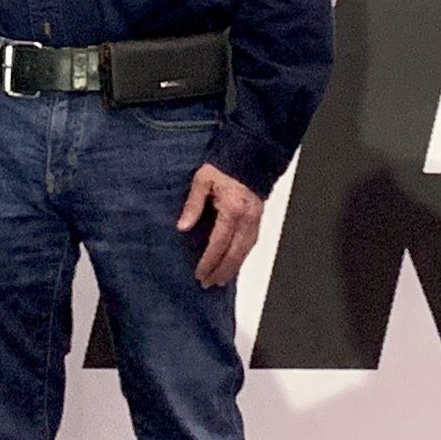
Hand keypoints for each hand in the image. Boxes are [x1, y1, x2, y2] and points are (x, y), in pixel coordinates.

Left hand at [176, 163, 264, 287]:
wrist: (248, 156)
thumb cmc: (224, 166)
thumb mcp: (202, 180)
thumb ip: (193, 205)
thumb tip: (182, 226)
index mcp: (232, 210)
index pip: (219, 244)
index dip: (209, 262)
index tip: (199, 274)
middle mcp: (246, 219)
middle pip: (234, 254)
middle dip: (221, 271)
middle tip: (208, 284)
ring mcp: (255, 220)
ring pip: (245, 252)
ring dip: (232, 268)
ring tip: (220, 280)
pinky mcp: (258, 219)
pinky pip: (250, 244)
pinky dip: (241, 257)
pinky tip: (233, 263)